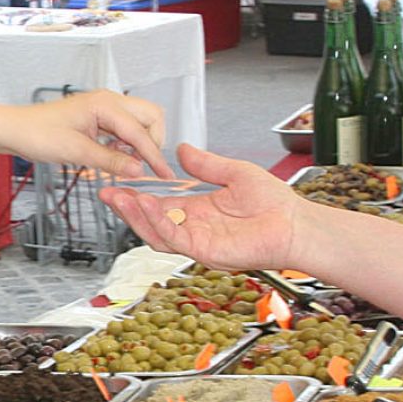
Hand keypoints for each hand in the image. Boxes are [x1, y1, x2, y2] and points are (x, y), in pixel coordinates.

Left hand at [0, 90, 171, 179]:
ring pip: (140, 121)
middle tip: (146, 166)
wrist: (14, 129)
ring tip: (127, 164)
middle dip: (153, 141)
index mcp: (105, 104)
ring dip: (140, 143)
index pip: (141, 132)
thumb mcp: (75, 152)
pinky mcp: (98, 117)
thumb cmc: (36, 134)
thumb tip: (138, 170)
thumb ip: (110, 161)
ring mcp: (104, 108)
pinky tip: (115, 157)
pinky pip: (125, 128)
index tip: (164, 176)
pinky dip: (127, 143)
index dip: (154, 156)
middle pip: (150, 117)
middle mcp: (108, 101)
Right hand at [98, 144, 306, 270]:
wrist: (296, 223)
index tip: (118, 183)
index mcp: (198, 212)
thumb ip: (206, 164)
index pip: (160, 207)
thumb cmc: (274, 203)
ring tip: (121, 198)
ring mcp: (199, 243)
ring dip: (137, 217)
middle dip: (127, 209)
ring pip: (157, 234)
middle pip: (151, 223)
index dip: (137, 197)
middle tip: (107, 192)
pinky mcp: (206, 252)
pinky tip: (149, 206)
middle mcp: (195, 230)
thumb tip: (183, 149)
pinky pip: (176, 239)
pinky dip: (159, 223)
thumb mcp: (234, 172)